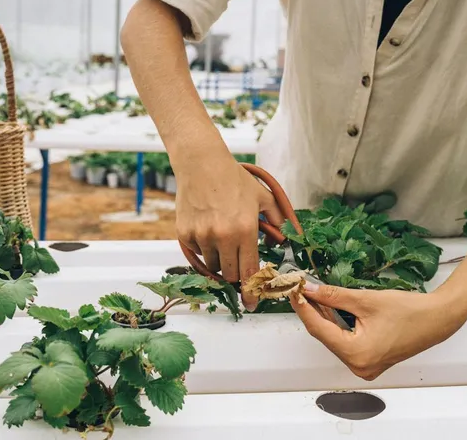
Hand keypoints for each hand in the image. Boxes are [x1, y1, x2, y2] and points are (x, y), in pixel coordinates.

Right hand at [175, 157, 283, 309]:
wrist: (202, 164)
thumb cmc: (234, 179)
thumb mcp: (262, 197)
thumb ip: (276, 221)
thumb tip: (282, 242)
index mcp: (245, 230)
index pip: (249, 271)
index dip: (251, 291)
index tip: (252, 303)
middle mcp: (223, 236)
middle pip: (230, 274)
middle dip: (235, 273)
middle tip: (237, 260)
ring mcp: (202, 235)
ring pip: (213, 264)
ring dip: (220, 258)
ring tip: (222, 236)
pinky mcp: (185, 233)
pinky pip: (197, 253)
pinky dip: (204, 248)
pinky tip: (208, 229)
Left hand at [289, 283, 466, 380]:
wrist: (437, 319)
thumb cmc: (408, 311)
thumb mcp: (365, 300)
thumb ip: (333, 296)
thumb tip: (310, 290)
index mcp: (357, 354)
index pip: (319, 329)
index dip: (304, 308)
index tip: (294, 291)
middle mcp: (359, 366)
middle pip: (326, 336)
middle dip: (313, 312)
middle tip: (301, 290)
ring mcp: (364, 366)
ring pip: (335, 339)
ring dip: (324, 318)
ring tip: (312, 296)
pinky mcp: (370, 361)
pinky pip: (346, 342)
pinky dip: (338, 326)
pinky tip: (329, 309)